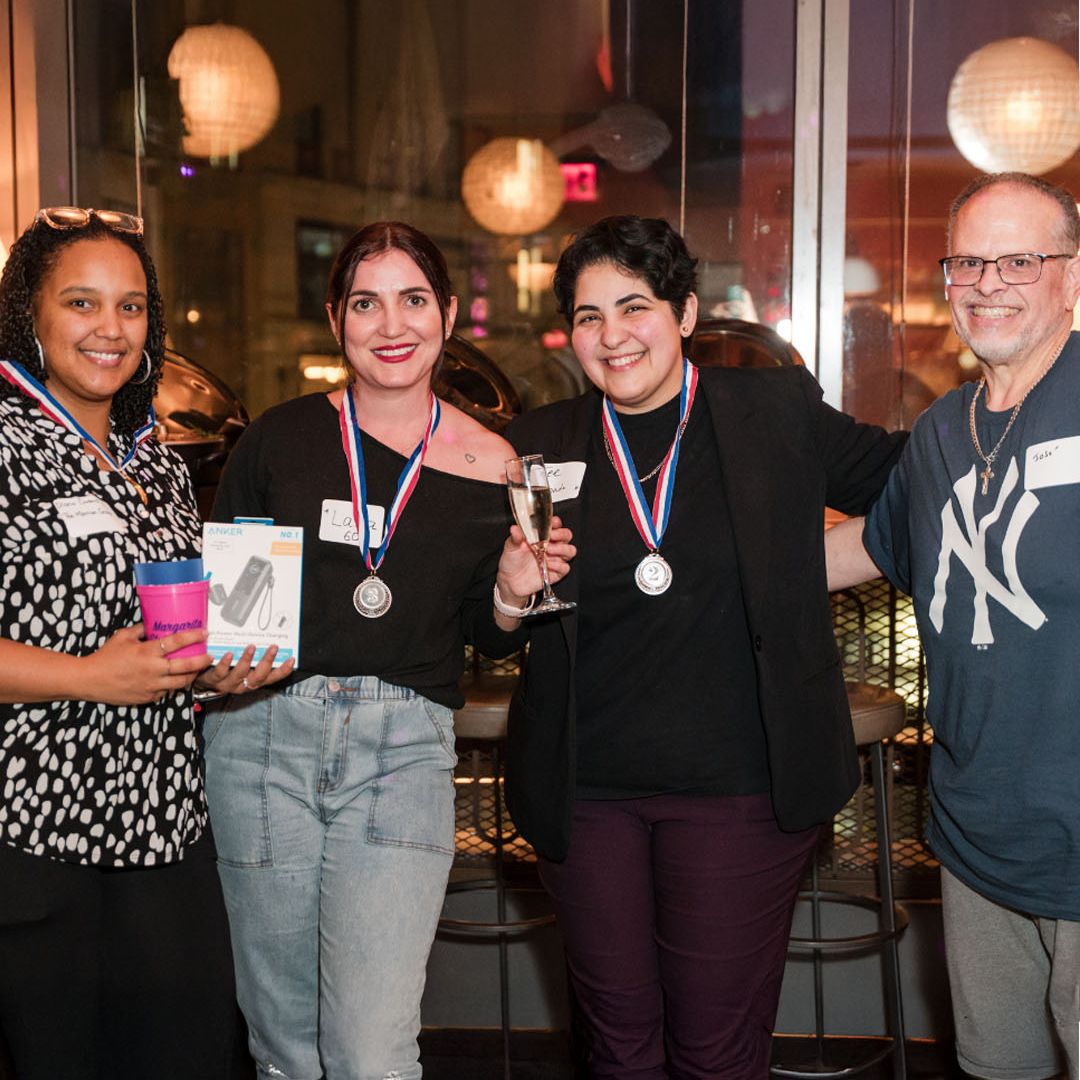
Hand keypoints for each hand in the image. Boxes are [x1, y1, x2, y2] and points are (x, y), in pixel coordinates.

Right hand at [80, 625, 211, 704]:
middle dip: (202, 661)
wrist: (89, 680)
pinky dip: (173, 686)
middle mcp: (153, 670)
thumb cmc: (105, 656)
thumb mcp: (123, 636)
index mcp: (147, 652)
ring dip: (192, 676)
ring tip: (197, 669)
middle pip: (186, 666)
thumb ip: (141, 630)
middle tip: (210, 656)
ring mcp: (151, 686)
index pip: (176, 642)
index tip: (204, 633)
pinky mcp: (148, 698)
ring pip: (181, 682)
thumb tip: (155, 623)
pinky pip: (167, 692)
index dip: (193, 637)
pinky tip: (176, 680)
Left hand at [194, 644, 294, 695]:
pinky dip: (225, 663)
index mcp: (252, 681)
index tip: (291, 659)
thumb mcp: (241, 666)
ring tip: (251, 647)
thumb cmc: (224, 671)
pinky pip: (220, 672)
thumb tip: (263, 636)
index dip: (283, 671)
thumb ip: (253, 656)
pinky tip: (229, 654)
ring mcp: (228, 683)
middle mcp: (242, 685)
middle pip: (258, 677)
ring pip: (240, 674)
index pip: (272, 678)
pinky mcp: (213, 680)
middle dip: (267, 662)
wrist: (200, 682)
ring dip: (247, 661)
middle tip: (273, 647)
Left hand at [495, 515, 575, 605]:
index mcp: (542, 535)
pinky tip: (548, 564)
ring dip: (562, 549)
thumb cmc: (512, 560)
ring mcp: (555, 559)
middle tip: (551, 536)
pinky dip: (559, 565)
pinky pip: (565, 568)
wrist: (510, 580)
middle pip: (567, 535)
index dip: (556, 523)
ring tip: (549, 550)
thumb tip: (515, 528)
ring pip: (570, 551)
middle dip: (562, 534)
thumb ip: (515, 537)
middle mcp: (552, 545)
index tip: (552, 523)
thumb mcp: (511, 546)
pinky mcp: (556, 573)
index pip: (555, 525)